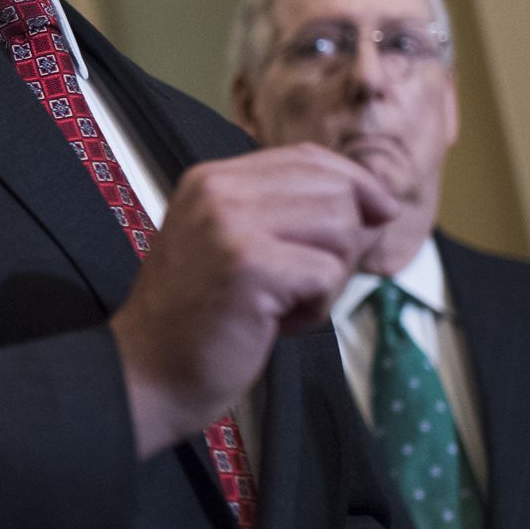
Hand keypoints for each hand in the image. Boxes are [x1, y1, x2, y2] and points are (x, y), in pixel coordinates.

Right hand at [109, 143, 398, 456]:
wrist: (150, 371)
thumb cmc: (200, 315)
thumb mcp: (234, 241)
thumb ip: (288, 212)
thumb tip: (379, 204)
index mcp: (212, 178)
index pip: (308, 157)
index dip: (356, 184)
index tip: (378, 215)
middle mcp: (219, 190)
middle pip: (336, 191)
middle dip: (344, 242)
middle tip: (304, 283)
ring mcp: (231, 225)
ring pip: (341, 230)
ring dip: (329, 277)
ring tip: (285, 302)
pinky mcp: (251, 266)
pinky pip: (329, 274)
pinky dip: (317, 308)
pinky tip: (277, 321)